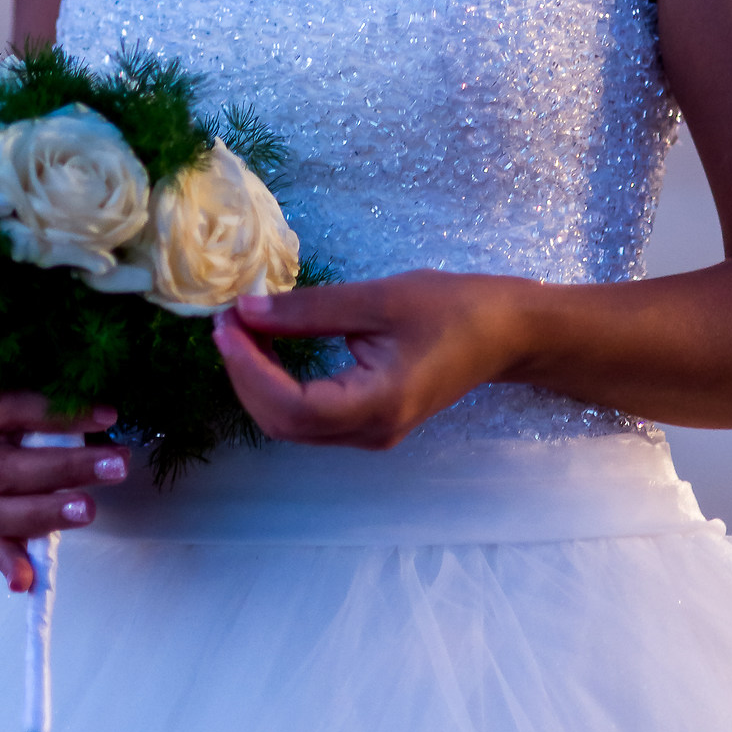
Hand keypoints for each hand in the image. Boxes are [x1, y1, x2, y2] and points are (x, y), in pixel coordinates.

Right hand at [0, 394, 128, 590]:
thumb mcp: (30, 389)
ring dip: (46, 513)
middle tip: (114, 466)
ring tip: (89, 510)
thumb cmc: (14, 403)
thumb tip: (107, 416)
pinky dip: (10, 563)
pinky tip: (27, 582)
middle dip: (65, 469)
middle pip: (7, 468)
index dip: (61, 415)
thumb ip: (58, 400)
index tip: (109, 416)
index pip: (14, 409)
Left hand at [212, 270, 524, 447]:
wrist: (504, 332)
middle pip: (284, 423)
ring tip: (241, 328)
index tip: (227, 323)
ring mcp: (371, 433)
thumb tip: (245, 311)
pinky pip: (310, 416)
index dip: (249, 369)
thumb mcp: (378, 298)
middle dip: (245, 374)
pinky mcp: (370, 423)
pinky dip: (280, 385)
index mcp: (379, 404)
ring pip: (293, 425)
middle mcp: (371, 432)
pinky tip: (269, 346)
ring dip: (258, 380)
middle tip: (227, 320)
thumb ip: (309, 309)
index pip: (292, 405)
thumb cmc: (451, 308)